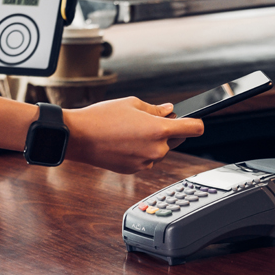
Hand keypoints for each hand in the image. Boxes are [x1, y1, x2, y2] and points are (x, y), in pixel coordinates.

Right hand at [63, 97, 203, 173]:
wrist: (78, 138)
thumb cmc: (102, 117)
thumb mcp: (131, 104)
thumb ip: (155, 109)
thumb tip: (169, 111)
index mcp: (159, 130)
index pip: (194, 128)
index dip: (196, 123)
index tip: (193, 121)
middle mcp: (156, 149)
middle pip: (176, 140)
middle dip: (167, 131)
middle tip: (145, 121)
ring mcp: (146, 163)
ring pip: (159, 150)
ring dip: (152, 142)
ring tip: (128, 131)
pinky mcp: (134, 170)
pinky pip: (145, 160)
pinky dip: (139, 151)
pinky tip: (122, 142)